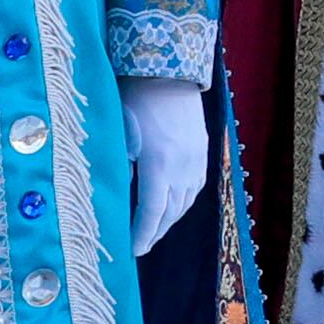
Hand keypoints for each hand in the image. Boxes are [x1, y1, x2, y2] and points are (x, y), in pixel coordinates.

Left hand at [122, 77, 205, 254]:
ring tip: (154, 229)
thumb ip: (122, 167)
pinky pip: (195, 187)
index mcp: (159, 164)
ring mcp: (196, 159)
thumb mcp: (120, 135)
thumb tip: (123, 192)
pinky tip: (172, 204)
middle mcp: (182, 166)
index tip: (133, 250)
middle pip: (171, 212)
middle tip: (141, 246)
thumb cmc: (135, 98)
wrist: (168, 72)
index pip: (152, 212)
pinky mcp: (202, 151)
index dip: (142, 234)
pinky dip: (182, 202)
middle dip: (155, 232)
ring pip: (186, 202)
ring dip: (170, 219)